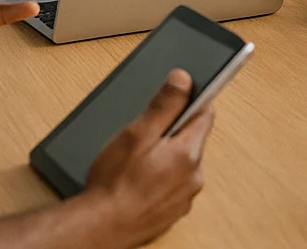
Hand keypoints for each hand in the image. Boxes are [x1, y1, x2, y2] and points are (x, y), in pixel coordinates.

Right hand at [85, 70, 213, 247]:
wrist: (101, 227)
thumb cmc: (115, 183)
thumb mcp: (137, 134)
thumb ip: (164, 105)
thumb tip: (183, 79)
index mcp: (189, 153)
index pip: (205, 114)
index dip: (192, 101)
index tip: (180, 96)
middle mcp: (194, 177)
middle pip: (192, 140)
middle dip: (172, 133)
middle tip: (144, 136)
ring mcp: (184, 197)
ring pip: (182, 165)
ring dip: (166, 158)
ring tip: (136, 164)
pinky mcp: (173, 212)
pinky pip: (173, 186)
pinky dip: (160, 180)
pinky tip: (138, 182)